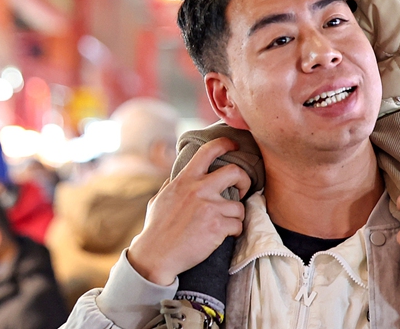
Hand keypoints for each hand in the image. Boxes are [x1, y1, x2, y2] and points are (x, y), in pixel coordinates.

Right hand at [126, 138, 252, 286]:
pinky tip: (226, 235)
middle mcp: (198, 190)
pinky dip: (235, 231)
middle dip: (244, 180)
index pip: (208, 151)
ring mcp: (209, 208)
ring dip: (237, 216)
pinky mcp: (217, 227)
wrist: (155, 256)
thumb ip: (172, 185)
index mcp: (185, 180)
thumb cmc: (155, 230)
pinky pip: (238, 225)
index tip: (234, 146)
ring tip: (228, 223)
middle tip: (243, 190)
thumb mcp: (160, 199)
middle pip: (235, 171)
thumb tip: (177, 175)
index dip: (225, 144)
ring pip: (240, 206)